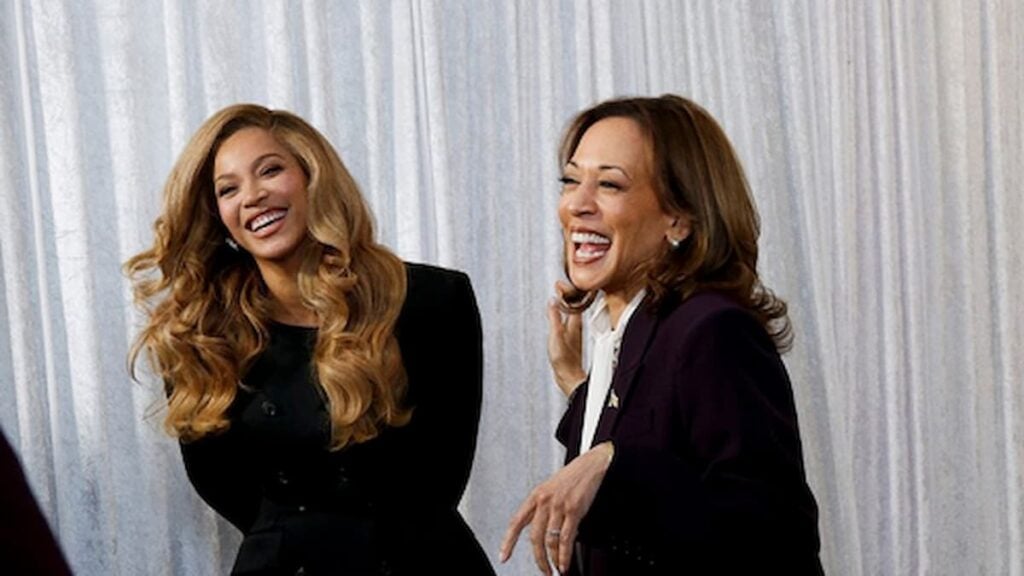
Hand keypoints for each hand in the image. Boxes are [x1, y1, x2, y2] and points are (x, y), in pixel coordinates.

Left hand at [499, 442, 613, 573]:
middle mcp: (544, 501)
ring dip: (553, 560)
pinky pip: (566, 539)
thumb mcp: (551, 489)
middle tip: (543, 570)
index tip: (504, 556)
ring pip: (550, 541)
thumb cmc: (572, 478)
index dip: (508, 541)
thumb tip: (542, 534)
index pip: (516, 522)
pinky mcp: (574, 510)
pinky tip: (565, 562)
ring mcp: (559, 506)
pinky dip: (565, 555)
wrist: (591, 465)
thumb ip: (543, 510)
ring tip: (556, 569)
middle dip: (538, 559)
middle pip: (535, 537)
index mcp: (536, 496)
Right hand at [548, 282, 585, 396]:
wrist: (569, 378)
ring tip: (559, 294)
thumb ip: (554, 319)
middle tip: (558, 285)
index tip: (559, 283)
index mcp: (575, 323)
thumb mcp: (556, 337)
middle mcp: (577, 326)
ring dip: (566, 302)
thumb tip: (553, 301)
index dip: (567, 290)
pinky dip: (564, 312)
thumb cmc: (564, 360)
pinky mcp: (571, 338)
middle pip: (574, 305)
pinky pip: (569, 319)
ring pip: (572, 312)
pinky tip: (561, 314)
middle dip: (567, 294)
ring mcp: (574, 332)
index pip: (574, 301)